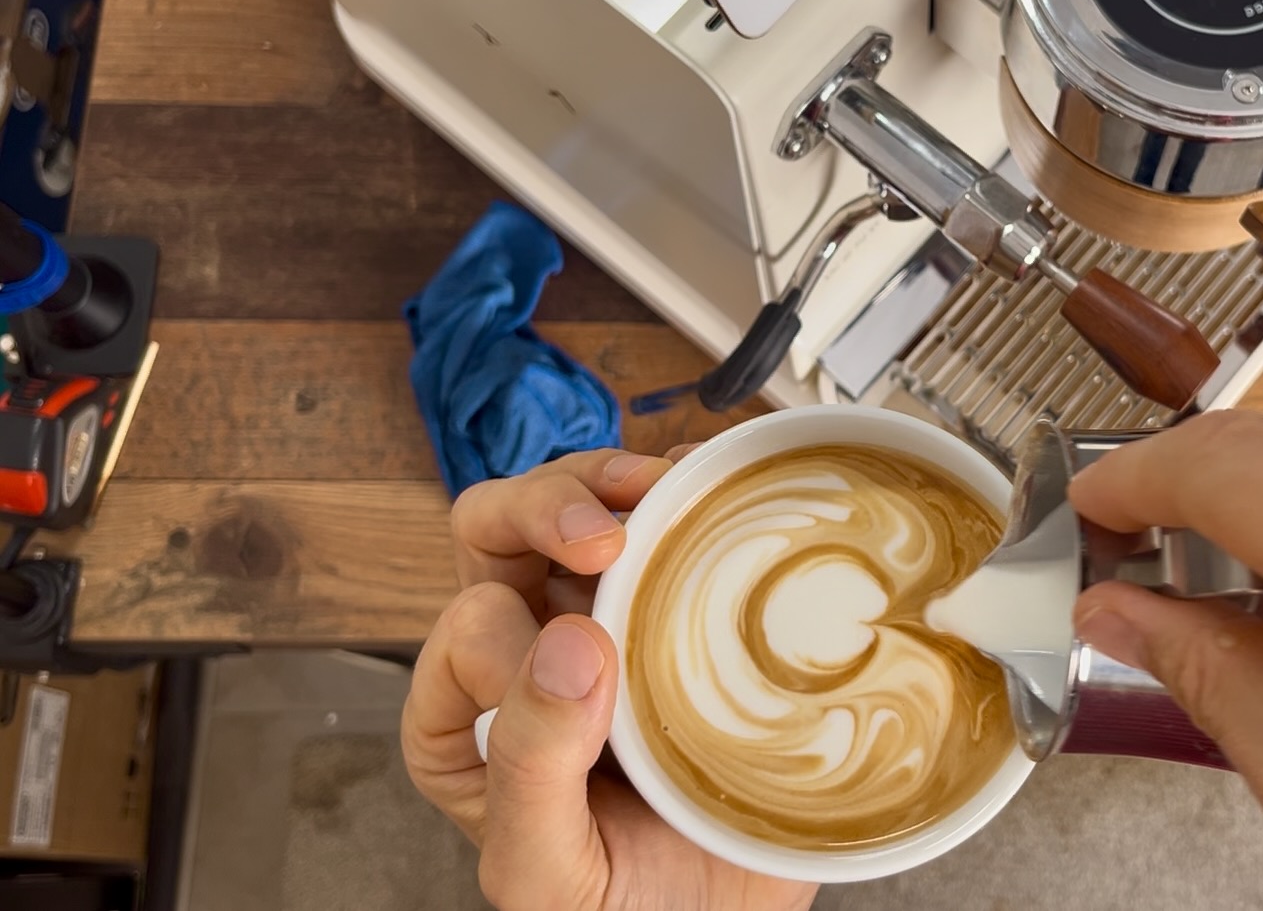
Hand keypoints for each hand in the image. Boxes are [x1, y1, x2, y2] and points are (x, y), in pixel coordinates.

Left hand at [401, 447, 818, 910]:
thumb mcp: (548, 870)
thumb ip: (531, 773)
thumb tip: (566, 643)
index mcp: (466, 720)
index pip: (463, 634)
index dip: (516, 640)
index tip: (593, 666)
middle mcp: (525, 654)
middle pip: (498, 531)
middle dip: (546, 506)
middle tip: (607, 534)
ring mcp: (608, 620)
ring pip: (578, 505)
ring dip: (614, 480)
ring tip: (664, 489)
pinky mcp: (680, 604)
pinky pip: (667, 521)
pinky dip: (688, 486)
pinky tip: (710, 489)